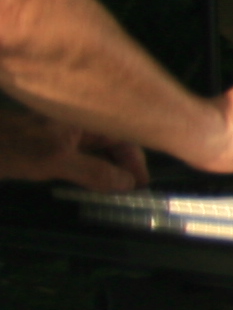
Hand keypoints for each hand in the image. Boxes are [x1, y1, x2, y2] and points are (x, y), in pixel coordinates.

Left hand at [0, 103, 149, 190]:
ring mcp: (65, 134)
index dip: (136, 160)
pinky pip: (82, 158)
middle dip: (125, 166)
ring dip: (109, 171)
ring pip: (98, 152)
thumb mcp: (56, 160)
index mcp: (84, 117)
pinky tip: (92, 186)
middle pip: (115, 142)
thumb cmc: (13, 148)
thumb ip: (95, 171)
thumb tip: (128, 184)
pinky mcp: (52, 147)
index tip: (141, 186)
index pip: (125, 135)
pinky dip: (91, 172)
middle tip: (131, 192)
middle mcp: (79, 123)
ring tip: (116, 192)